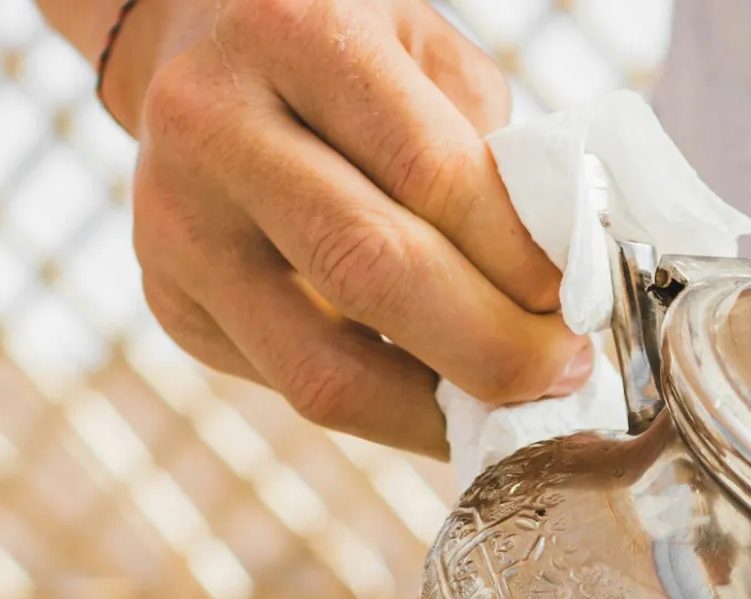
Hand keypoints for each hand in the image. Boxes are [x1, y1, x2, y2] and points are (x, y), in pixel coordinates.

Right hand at [107, 0, 593, 453]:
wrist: (194, 48)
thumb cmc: (343, 50)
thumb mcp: (426, 54)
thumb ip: (487, 158)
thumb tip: (556, 298)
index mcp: (292, 33)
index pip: (428, 173)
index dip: (518, 259)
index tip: (579, 305)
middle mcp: (212, 125)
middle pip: (369, 272)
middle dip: (489, 348)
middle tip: (561, 374)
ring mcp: (175, 224)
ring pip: (321, 368)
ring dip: (437, 409)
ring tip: (508, 408)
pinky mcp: (171, 302)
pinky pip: (294, 386)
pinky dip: (386, 407)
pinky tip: (436, 392)